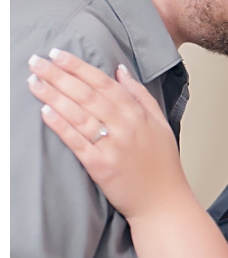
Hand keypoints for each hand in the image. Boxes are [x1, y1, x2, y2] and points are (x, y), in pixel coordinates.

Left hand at [28, 48, 189, 219]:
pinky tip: (45, 112)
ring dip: (54, 96)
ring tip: (34, 82)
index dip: (79, 67)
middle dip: (60, 75)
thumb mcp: (160, 124)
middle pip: (88, 95)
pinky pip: (77, 142)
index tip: (58, 54)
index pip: (105, 83)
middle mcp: (126, 128)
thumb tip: (120, 71)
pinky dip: (61, 126)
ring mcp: (114, 147)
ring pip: (80, 115)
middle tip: (37, 62)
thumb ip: (141, 95)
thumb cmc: (163, 166)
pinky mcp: (101, 167)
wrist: (164, 202)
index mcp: (139, 115)